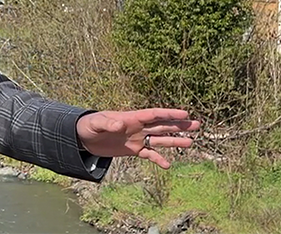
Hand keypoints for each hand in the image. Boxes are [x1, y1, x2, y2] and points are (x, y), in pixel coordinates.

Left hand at [76, 108, 200, 168]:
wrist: (83, 137)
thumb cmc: (89, 125)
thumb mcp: (97, 123)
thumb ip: (108, 122)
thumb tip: (120, 123)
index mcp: (131, 117)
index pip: (154, 114)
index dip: (169, 114)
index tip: (185, 114)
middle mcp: (138, 127)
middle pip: (162, 125)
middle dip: (179, 125)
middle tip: (197, 125)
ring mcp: (137, 139)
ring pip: (159, 139)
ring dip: (174, 141)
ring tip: (190, 142)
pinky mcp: (133, 150)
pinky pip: (149, 154)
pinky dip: (158, 159)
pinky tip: (168, 166)